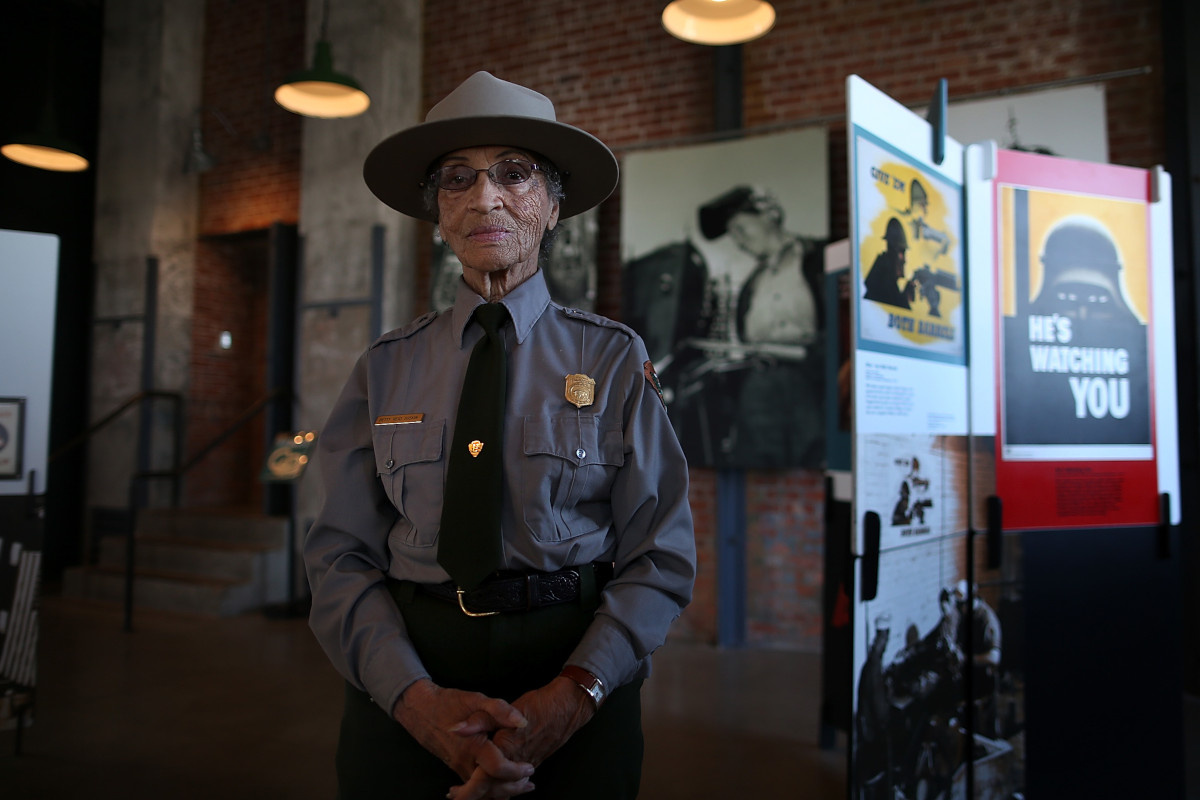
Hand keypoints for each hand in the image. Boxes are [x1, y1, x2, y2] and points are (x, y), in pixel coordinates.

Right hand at [391, 679, 533, 792]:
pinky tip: (501, 785)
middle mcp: (464, 761)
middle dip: (512, 789)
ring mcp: (458, 767)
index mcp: (473, 745)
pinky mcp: (456, 767)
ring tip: (521, 786)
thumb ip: (500, 710)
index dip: (516, 771)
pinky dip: (489, 789)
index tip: (529, 768)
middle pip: (491, 787)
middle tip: (529, 783)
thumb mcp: (476, 700)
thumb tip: (522, 722)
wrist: (420, 709)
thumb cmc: (449, 703)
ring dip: (502, 791)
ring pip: (482, 790)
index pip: (498, 768)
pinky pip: (474, 785)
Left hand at [446, 677, 595, 799]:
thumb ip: (478, 720)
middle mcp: (516, 763)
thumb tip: (455, 729)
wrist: (567, 707)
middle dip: (474, 796)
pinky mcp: (532, 762)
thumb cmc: (537, 706)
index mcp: (506, 750)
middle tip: (455, 796)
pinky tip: (496, 785)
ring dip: (487, 792)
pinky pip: (514, 783)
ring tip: (470, 792)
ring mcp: (526, 765)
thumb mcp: (502, 707)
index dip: (467, 790)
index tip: (454, 794)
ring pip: (504, 789)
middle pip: (493, 790)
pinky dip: (502, 787)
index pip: (482, 780)